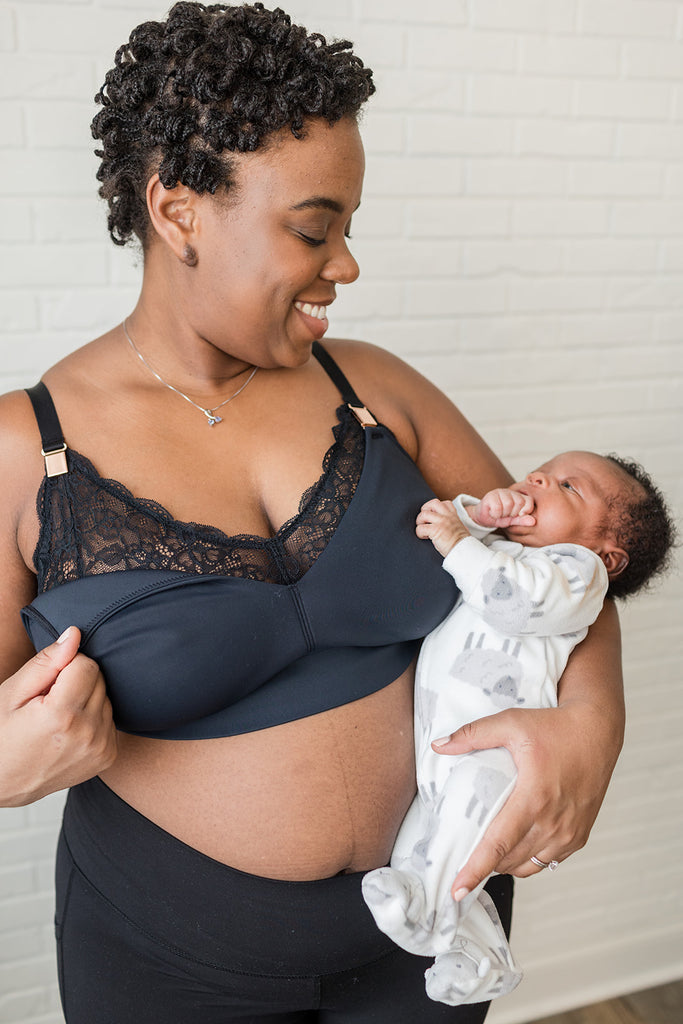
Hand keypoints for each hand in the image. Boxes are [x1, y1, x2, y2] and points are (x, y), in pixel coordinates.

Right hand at [0, 627, 117, 806]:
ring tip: (58, 719)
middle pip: (100, 680)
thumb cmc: (2, 734)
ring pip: (106, 698)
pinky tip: (70, 731)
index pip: (87, 664)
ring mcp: (100, 748)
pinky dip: (93, 719)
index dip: (65, 667)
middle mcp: (88, 733)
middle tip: (49, 702)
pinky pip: (110, 719)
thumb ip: (47, 662)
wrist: (3, 782)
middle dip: (77, 682)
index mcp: (63, 715)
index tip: (47, 684)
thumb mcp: (13, 693)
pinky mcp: (107, 756)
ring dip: (86, 701)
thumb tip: (75, 634)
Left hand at [416, 499, 469, 556]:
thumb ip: (454, 525)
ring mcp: (441, 522)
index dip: (436, 508)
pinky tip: (424, 537)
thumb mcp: (461, 530)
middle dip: (425, 509)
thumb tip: (446, 528)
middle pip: (433, 503)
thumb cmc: (462, 545)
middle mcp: (448, 517)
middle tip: (424, 519)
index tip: (434, 515)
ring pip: (423, 514)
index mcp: (454, 516)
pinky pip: (420, 528)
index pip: (445, 503)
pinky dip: (419, 533)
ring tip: (422, 529)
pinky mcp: (435, 530)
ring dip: (420, 521)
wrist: (464, 552)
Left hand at [432, 702, 618, 898]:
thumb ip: (472, 734)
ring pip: (529, 865)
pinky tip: (516, 847)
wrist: (598, 731)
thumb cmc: (555, 726)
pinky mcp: (580, 836)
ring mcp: (569, 832)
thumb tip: (439, 745)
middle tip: (461, 867)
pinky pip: (548, 861)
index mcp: (534, 797)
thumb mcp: (511, 722)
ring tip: (486, 855)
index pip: (498, 844)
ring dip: (506, 864)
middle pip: (510, 860)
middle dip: (483, 867)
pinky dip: (529, 860)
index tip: (456, 890)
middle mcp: (553, 822)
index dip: (475, 870)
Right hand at [471, 488, 534, 528]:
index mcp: (518, 497)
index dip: (525, 511)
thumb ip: (522, 520)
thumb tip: (533, 522)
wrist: (482, 517)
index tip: (517, 516)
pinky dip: (495, 514)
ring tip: (499, 514)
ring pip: (509, 504)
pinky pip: (498, 507)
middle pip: (519, 502)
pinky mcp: (490, 495)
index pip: (529, 501)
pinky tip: (492, 513)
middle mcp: (510, 492)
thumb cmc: (499, 518)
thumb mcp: (512, 521)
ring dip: (503, 514)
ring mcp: (500, 492)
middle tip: (505, 515)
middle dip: (512, 513)